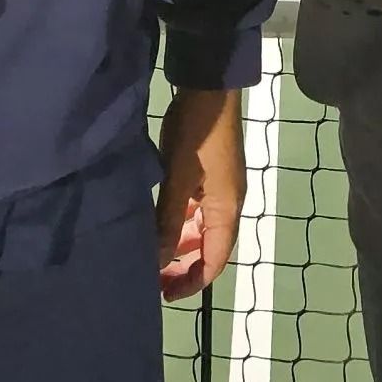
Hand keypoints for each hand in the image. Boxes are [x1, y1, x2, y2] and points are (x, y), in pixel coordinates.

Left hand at [156, 88, 245, 302]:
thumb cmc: (196, 134)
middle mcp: (228, 202)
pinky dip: (181, 219)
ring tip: (154, 250)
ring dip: (182, 241)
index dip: (192, 281)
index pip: (215, 259)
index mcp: (227, 208)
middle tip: (153, 275)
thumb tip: (159, 262)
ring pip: (202, 226)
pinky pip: (197, 208)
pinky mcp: (210, 172)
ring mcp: (220, 186)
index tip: (165, 294)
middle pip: (210, 245)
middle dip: (185, 263)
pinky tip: (160, 219)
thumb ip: (168, 222)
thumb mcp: (178, 180)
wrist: (208, 86)